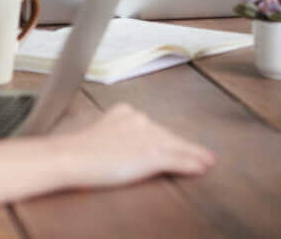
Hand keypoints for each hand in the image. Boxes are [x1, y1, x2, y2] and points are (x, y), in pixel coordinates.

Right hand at [57, 103, 214, 189]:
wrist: (72, 156)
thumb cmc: (81, 149)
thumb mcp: (103, 133)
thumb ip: (119, 133)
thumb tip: (130, 143)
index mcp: (125, 112)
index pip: (154, 126)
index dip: (171, 138)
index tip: (182, 144)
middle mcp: (138, 120)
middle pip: (168, 135)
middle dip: (186, 146)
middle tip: (204, 155)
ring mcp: (145, 138)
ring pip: (176, 147)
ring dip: (195, 155)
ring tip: (207, 161)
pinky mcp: (149, 155)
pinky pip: (176, 160)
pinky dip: (191, 164)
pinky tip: (201, 168)